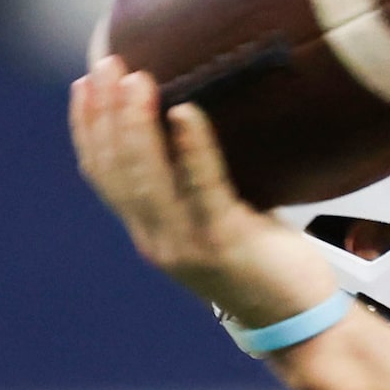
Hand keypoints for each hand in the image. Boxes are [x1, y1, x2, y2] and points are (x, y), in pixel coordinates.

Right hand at [69, 58, 338, 329]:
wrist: (304, 324)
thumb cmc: (271, 265)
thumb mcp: (221, 219)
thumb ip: (197, 183)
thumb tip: (195, 119)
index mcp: (151, 232)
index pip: (102, 174)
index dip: (87, 127)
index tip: (84, 84)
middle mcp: (159, 240)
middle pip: (116, 169)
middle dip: (105, 112)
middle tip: (108, 65)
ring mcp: (188, 244)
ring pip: (146, 178)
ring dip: (136, 124)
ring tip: (138, 80)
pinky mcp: (225, 243)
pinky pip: (202, 187)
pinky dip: (192, 147)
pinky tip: (186, 114)